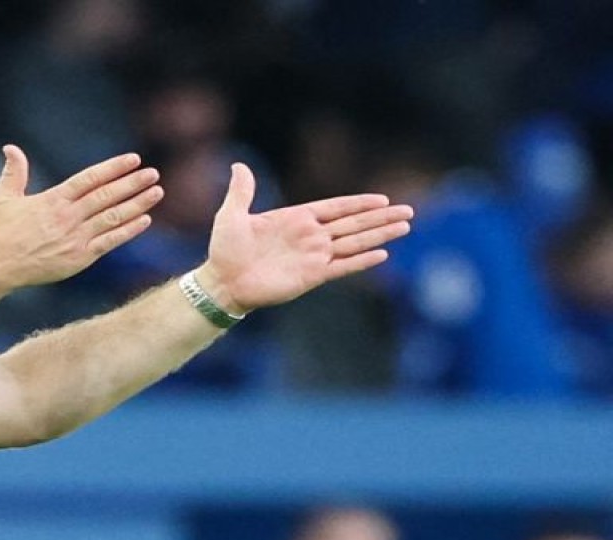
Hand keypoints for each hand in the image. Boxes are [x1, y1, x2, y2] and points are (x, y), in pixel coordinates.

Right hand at [0, 145, 163, 286]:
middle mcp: (68, 216)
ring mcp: (75, 238)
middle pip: (106, 195)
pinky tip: (144, 220)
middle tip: (153, 173)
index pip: (89, 178)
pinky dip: (127, 231)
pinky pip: (109, 242)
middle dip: (132, 183)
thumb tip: (11, 148)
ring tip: (156, 192)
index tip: (133, 159)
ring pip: (112, 217)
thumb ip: (14, 172)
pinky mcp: (79, 258)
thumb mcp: (4, 198)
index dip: (113, 168)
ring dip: (137, 204)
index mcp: (53, 199)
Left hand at [197, 163, 412, 314]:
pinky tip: (381, 254)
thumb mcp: (231, 215)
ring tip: (404, 227)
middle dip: (380, 217)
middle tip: (408, 211)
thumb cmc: (225, 250)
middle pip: (353, 224)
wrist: (223, 283)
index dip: (359, 203)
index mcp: (296, 218)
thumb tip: (239, 166)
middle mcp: (310, 236)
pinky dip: (361, 261)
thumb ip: (241, 192)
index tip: (383, 199)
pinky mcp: (311, 276)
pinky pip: (342, 267)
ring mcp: (313, 256)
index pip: (335, 208)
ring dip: (379, 235)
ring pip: (354, 243)